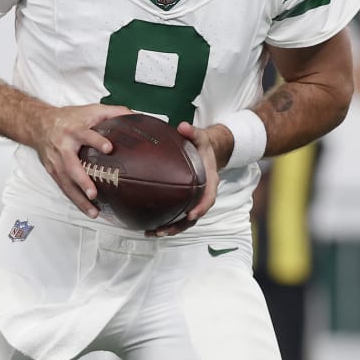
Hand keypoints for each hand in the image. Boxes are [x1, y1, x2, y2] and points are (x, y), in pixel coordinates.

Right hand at [33, 103, 132, 218]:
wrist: (38, 124)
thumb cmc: (68, 118)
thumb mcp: (90, 110)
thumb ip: (113, 112)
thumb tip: (136, 116)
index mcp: (74, 130)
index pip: (86, 135)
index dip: (97, 141)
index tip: (109, 148)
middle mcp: (63, 146)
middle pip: (71, 165)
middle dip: (82, 180)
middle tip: (93, 193)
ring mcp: (56, 161)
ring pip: (66, 182)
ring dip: (79, 198)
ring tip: (94, 211)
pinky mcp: (52, 171)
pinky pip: (64, 188)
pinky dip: (75, 200)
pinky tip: (86, 209)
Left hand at [147, 121, 222, 236]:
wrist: (206, 151)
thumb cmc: (202, 145)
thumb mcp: (200, 136)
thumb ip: (193, 132)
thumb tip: (183, 126)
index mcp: (210, 181)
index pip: (208, 197)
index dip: (201, 208)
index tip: (191, 215)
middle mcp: (203, 194)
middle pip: (194, 216)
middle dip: (179, 225)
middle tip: (163, 230)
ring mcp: (194, 200)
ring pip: (185, 220)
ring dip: (170, 229)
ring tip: (152, 233)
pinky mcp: (185, 202)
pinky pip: (177, 216)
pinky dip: (166, 223)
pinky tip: (149, 227)